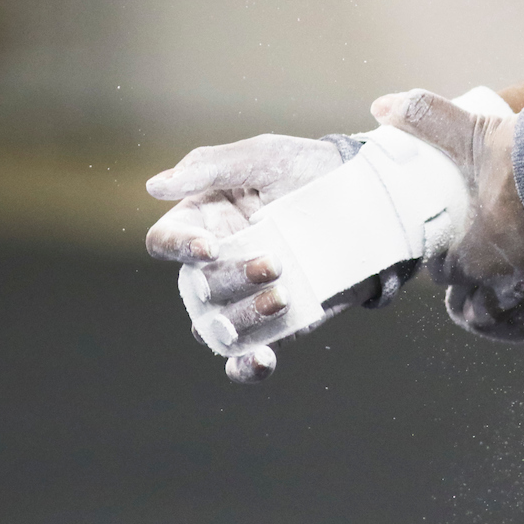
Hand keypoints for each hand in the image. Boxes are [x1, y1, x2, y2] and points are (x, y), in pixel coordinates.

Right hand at [146, 134, 375, 381]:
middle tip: (275, 262)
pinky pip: (248, 354)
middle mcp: (217, 264)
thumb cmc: (309, 169)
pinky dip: (247, 366)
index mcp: (202, 221)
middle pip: (197, 287)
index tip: (211, 247)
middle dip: (232, 279)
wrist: (370, 201)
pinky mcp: (278, 322)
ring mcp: (246, 295)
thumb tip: (153, 187)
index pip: (165, 241)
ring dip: (245, 317)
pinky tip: (261, 361)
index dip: (179, 247)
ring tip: (283, 296)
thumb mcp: (263, 156)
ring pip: (219, 324)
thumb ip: (209, 167)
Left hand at [371, 90, 523, 340]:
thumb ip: (426, 120)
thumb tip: (381, 106)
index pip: (446, 275)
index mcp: (474, 258)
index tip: (446, 251)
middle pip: (476, 313)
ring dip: (510, 319)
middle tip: (468, 287)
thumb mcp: (472, 133)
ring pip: (521, 324)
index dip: (444, 263)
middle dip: (469, 302)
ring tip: (507, 304)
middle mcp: (508, 284)